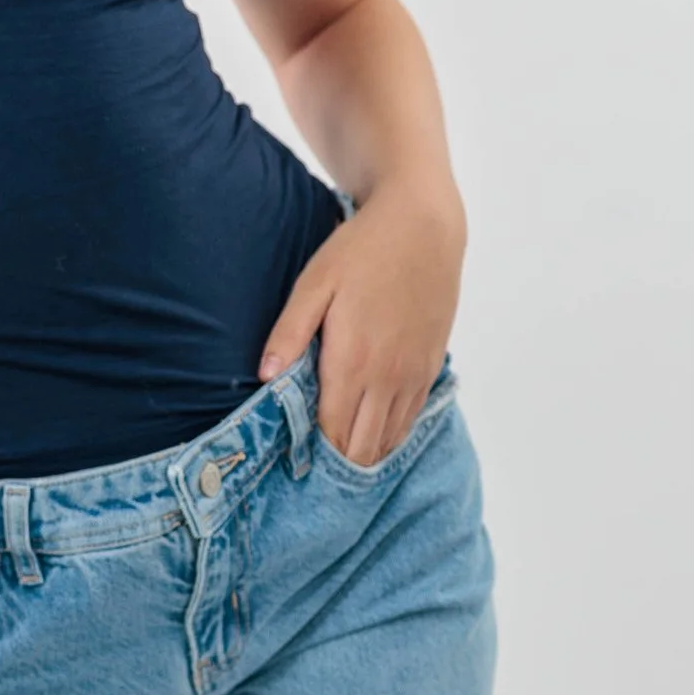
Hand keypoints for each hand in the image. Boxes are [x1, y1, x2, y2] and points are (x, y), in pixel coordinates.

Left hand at [258, 179, 465, 466]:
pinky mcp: (430, 367)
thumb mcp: (314, 284)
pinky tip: (371, 436)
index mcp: (352, 361)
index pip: (331, 432)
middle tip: (311, 468)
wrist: (423, 226)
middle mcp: (387, 377)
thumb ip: (288, 333)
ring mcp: (413, 375)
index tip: (292, 463)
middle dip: (335, 463)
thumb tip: (263, 377)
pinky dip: (390, 435)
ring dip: (363, 453)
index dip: (312, 454)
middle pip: (361, 447)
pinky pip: (410, 420)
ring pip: (388, 440)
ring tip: (337, 459)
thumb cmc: (361, 251)